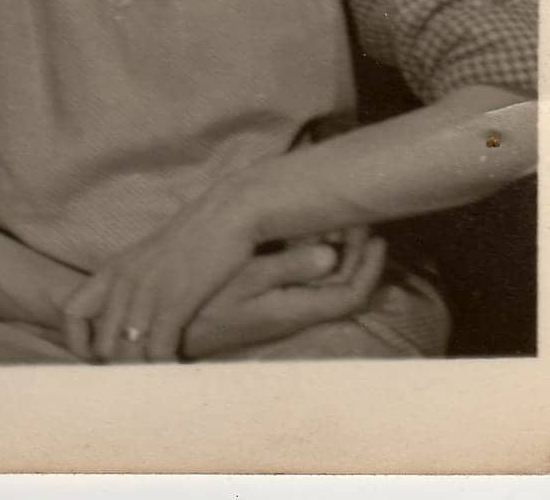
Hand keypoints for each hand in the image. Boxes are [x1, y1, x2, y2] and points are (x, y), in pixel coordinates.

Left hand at [62, 186, 255, 362]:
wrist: (227, 213)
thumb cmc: (194, 237)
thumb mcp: (150, 258)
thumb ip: (134, 284)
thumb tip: (131, 321)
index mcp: (113, 270)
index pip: (72, 313)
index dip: (78, 343)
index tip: (98, 360)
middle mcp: (123, 282)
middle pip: (102, 346)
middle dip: (118, 370)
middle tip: (140, 378)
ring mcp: (147, 293)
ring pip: (127, 356)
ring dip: (143, 375)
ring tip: (158, 384)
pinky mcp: (174, 302)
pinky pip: (157, 352)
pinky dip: (165, 370)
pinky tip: (178, 372)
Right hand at [182, 230, 386, 359]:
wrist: (174, 330)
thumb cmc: (208, 305)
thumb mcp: (247, 281)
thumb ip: (288, 267)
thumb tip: (332, 255)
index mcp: (297, 309)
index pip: (352, 294)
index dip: (369, 267)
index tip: (375, 236)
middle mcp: (297, 313)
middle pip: (343, 286)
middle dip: (356, 253)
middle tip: (358, 218)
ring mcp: (284, 309)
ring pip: (325, 284)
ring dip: (337, 253)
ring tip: (336, 219)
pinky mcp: (270, 303)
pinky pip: (306, 281)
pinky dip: (313, 257)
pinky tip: (302, 233)